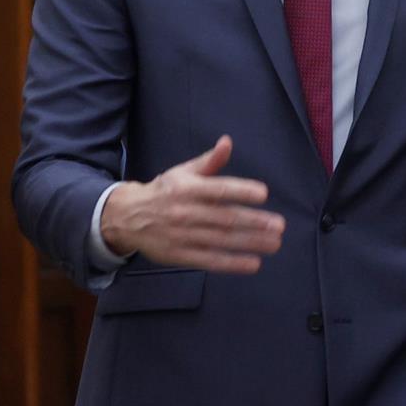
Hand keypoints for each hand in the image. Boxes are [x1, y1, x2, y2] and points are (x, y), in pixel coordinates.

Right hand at [98, 137, 284, 272]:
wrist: (126, 217)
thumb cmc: (164, 192)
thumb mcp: (183, 172)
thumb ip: (209, 161)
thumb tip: (227, 142)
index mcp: (188, 189)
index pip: (218, 190)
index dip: (241, 191)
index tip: (263, 194)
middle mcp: (186, 212)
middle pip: (224, 218)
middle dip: (253, 222)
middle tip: (278, 225)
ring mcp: (182, 236)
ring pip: (220, 240)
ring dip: (249, 243)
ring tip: (274, 243)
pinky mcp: (180, 255)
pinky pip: (209, 261)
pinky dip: (232, 263)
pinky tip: (253, 263)